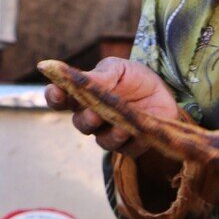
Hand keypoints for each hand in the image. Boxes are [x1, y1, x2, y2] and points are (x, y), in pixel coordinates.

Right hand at [43, 57, 180, 157]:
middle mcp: (92, 118)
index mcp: (83, 97)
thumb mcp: (118, 69)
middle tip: (94, 114)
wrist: (164, 90)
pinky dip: (134, 143)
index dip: (54, 96)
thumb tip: (80, 78)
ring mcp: (110, 133)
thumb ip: (101, 75)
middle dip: (86, 120)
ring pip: (103, 141)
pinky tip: (140, 135)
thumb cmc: (134, 77)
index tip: (56, 91)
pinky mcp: (131, 145)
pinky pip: (129, 149)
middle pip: (81, 123)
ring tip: (122, 129)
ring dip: (111, 136)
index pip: (61, 99)